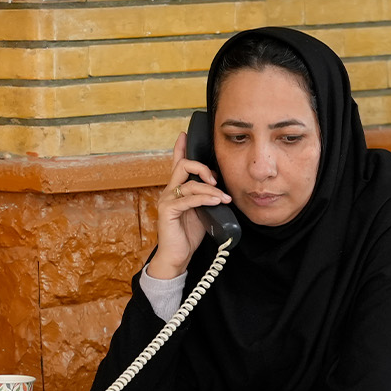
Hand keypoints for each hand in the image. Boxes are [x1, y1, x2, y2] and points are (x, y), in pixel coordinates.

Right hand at [146, 132, 229, 279]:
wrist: (177, 257)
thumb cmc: (189, 235)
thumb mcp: (202, 212)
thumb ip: (207, 198)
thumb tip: (222, 190)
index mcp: (176, 190)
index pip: (177, 164)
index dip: (180, 148)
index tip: (184, 134)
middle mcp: (169, 192)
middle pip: (182, 166)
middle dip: (202, 168)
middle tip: (216, 180)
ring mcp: (167, 201)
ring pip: (189, 183)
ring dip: (210, 188)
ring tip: (223, 197)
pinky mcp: (168, 212)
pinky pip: (188, 199)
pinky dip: (204, 198)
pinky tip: (216, 201)